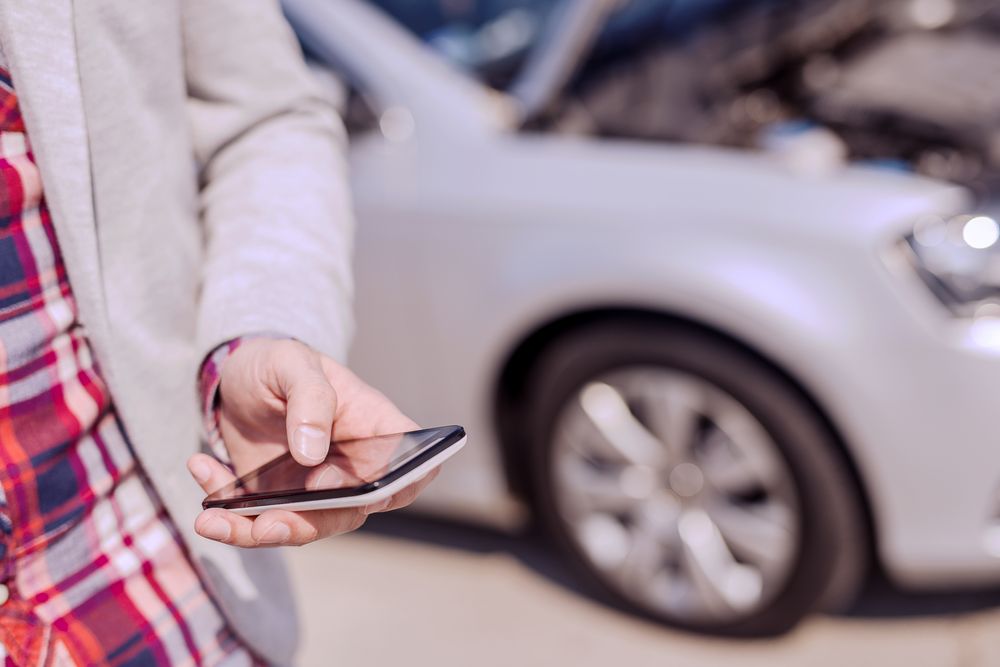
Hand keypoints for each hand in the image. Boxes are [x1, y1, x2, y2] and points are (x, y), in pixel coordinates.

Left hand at [186, 338, 438, 546]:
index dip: (399, 488)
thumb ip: (310, 398)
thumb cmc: (279, 362)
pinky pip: (256, 522)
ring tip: (213, 519)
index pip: (412, 467)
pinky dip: (225, 513)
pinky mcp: (275, 501)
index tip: (367, 494)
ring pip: (300, 528)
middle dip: (306, 525)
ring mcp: (314, 490)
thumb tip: (313, 454)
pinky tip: (201, 470)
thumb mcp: (292, 362)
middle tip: (264, 524)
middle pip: (350, 512)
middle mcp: (352, 467)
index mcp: (374, 429)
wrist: (236, 376)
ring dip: (255, 532)